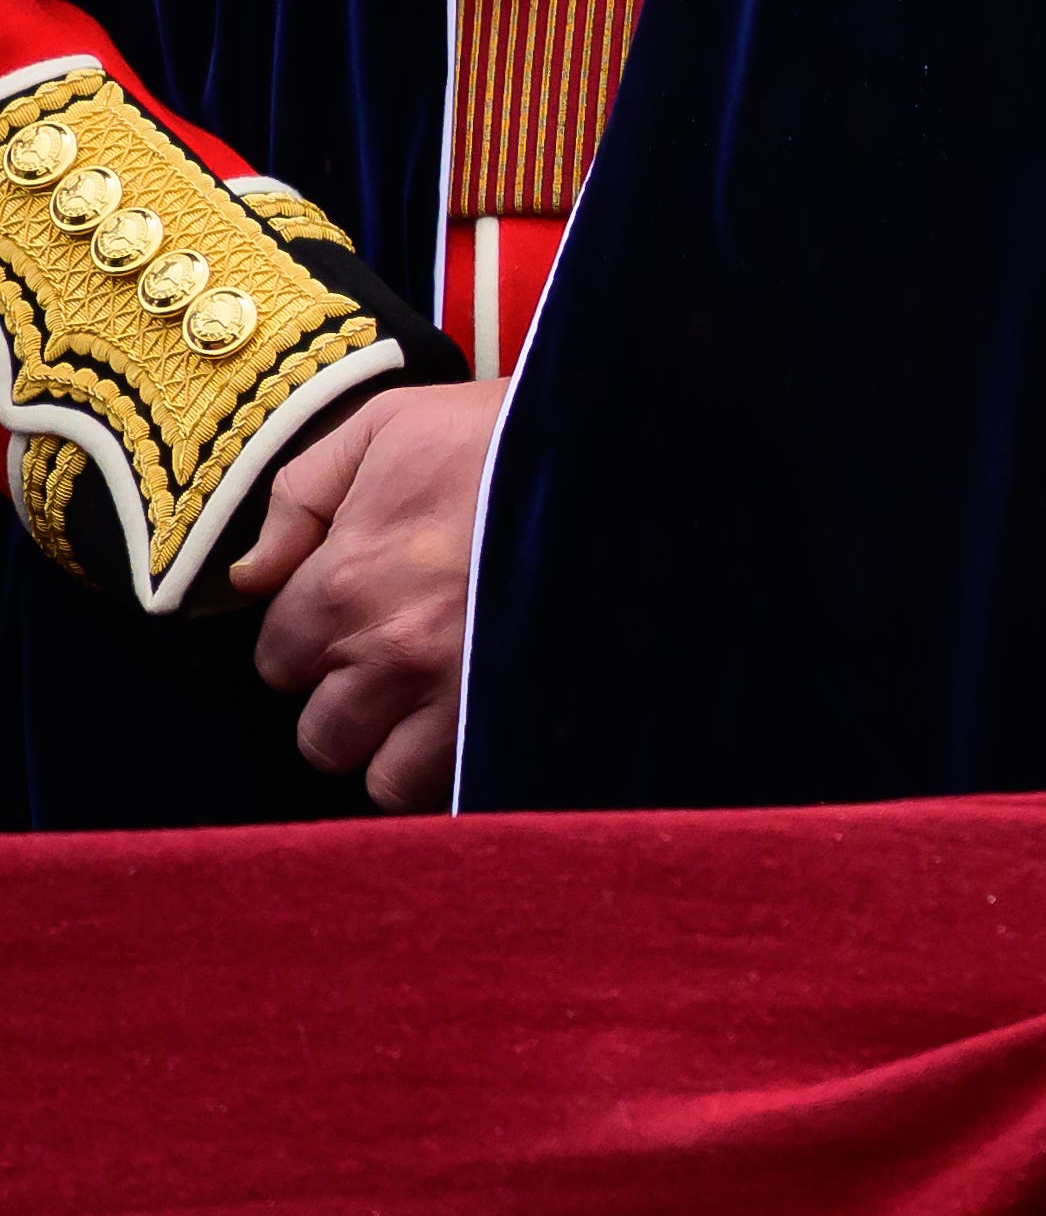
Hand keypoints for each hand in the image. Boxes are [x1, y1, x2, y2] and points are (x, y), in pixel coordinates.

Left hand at [235, 380, 500, 808]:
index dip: (309, 642)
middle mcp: (389, 654)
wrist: (628, 451)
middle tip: (392, 667)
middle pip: (323, 736)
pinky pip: (462, 788)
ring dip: (402, 751)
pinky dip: (460, 769)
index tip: (350, 620)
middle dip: (348, 706)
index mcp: (343, 582)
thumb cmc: (503, 434)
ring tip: (431, 708)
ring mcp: (459, 695)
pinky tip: (476, 724)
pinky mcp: (519, 715)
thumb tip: (248, 576)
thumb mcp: (387, 427)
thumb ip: (297, 495)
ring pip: (387, 780)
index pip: (276, 661)